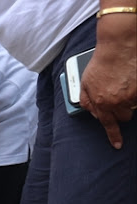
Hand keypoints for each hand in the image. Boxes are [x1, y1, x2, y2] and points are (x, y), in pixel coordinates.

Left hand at [79, 23, 136, 148]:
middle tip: (118, 97)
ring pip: (133, 106)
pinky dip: (135, 91)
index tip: (117, 145)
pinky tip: (131, 80)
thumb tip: (92, 113)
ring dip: (129, 100)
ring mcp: (132, 95)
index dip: (114, 136)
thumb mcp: (85, 83)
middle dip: (120, 111)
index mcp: (101, 102)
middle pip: (123, 117)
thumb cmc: (101, 62)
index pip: (108, 124)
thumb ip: (87, 100)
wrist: (119, 45)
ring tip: (124, 84)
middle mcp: (117, 101)